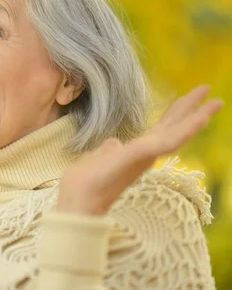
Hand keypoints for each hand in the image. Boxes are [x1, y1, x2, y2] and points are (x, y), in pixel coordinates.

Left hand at [56, 84, 223, 215]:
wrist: (77, 203)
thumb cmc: (84, 185)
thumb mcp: (96, 160)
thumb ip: (108, 151)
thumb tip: (114, 142)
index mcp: (134, 153)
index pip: (160, 130)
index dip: (176, 114)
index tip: (188, 97)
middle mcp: (144, 154)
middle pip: (172, 127)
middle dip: (191, 109)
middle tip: (209, 90)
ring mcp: (145, 156)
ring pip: (177, 133)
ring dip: (197, 116)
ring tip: (216, 101)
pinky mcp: (142, 156)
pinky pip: (168, 141)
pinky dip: (186, 129)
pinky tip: (201, 118)